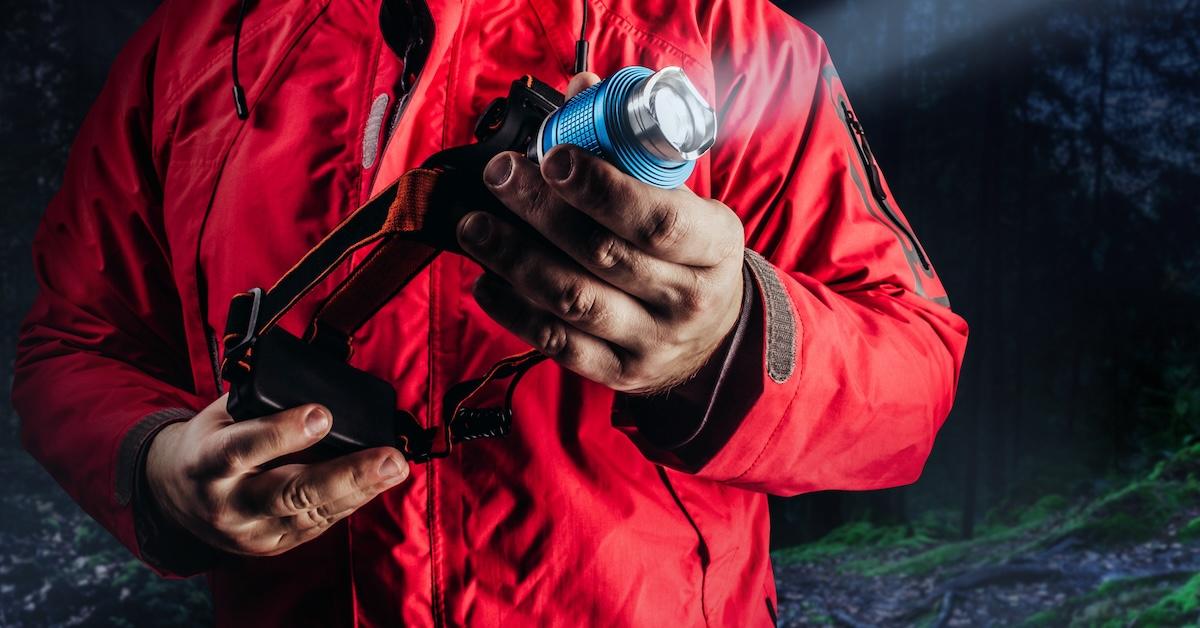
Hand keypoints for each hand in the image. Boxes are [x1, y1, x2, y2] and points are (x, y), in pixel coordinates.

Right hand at [144, 395, 408, 556]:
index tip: (323, 414)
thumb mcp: (221, 416)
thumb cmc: (211, 441)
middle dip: (345, 475)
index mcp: (205, 462)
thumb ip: (262, 404)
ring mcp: (251, 532)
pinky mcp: (272, 547)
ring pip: (312, 514)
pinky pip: (319, 525)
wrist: (177, 497)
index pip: (241, 449)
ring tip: (396, 467)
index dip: (281, 433)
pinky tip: (377, 481)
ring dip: (361, 489)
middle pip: (289, 494)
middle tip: (389, 458)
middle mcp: (227, 504)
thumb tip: (321, 379)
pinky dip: (351, 501)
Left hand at [457, 73, 745, 393]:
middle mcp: (686, 299)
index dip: (601, 188)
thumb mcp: (688, 203)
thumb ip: (633, 150)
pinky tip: (485, 278)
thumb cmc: (691, 255)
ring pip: (572, 300)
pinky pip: (556, 344)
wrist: (714, 339)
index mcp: (714, 247)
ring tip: (475, 225)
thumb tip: (581, 90)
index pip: (657, 219)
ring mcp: (652, 342)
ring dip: (515, 259)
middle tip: (500, 175)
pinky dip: (514, 311)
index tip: (552, 157)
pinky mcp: (618, 373)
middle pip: (603, 254)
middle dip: (541, 211)